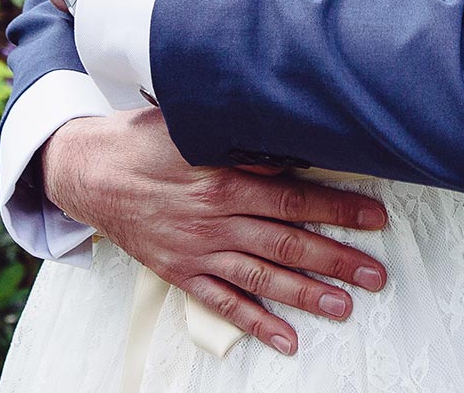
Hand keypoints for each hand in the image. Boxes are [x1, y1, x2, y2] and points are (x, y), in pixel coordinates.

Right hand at [43, 110, 390, 357]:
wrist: (88, 171)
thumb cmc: (144, 140)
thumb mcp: (193, 125)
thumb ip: (241, 137)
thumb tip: (289, 137)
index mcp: (224, 179)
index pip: (293, 198)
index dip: (338, 209)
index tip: (374, 218)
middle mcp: (215, 220)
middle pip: (286, 243)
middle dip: (336, 260)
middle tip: (375, 274)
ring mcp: (198, 251)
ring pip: (262, 277)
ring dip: (306, 294)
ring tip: (344, 307)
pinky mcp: (181, 273)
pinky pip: (224, 303)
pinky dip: (256, 323)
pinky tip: (286, 339)